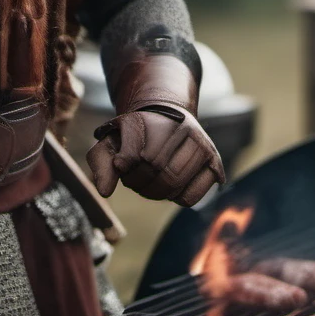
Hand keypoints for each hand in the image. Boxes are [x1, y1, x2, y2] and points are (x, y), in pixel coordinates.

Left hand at [86, 105, 224, 206]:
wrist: (167, 120)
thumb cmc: (135, 136)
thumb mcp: (112, 142)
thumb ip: (101, 163)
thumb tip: (104, 192)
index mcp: (151, 117)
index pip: (134, 154)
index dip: (124, 166)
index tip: (121, 164)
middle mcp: (179, 126)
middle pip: (155, 171)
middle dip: (139, 182)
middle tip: (134, 178)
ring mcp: (200, 143)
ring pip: (174, 185)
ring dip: (156, 192)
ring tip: (150, 182)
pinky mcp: (213, 162)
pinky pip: (190, 197)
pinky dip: (176, 198)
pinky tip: (171, 184)